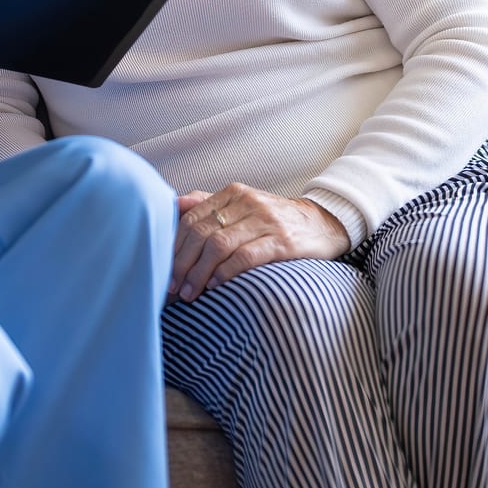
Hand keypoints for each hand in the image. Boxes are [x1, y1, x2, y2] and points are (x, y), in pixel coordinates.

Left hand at [169, 185, 349, 300]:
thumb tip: (174, 204)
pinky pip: (246, 257)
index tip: (162, 269)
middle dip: (181, 263)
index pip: (191, 218)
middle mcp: (248, 202)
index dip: (173, 246)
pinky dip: (226, 273)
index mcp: (233, 193)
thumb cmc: (277, 219)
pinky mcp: (282, 242)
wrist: (325, 223)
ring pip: (219, 245)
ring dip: (199, 273)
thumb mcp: (244, 205)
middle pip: (201, 233)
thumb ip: (209, 204)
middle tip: (172, 288)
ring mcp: (266, 221)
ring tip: (189, 294)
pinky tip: (216, 287)